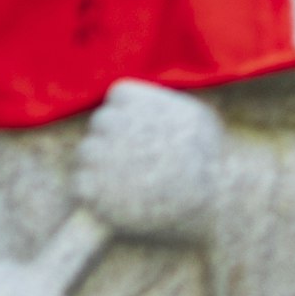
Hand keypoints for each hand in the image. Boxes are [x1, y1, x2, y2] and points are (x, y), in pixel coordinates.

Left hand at [76, 81, 225, 245]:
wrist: (215, 199)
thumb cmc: (213, 157)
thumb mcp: (196, 113)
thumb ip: (165, 103)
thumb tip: (148, 102)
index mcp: (139, 101)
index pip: (117, 96)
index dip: (128, 113)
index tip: (141, 130)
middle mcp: (116, 124)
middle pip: (99, 123)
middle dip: (113, 138)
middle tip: (133, 159)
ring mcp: (102, 157)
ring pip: (85, 153)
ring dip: (100, 164)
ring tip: (126, 180)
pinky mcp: (94, 190)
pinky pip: (79, 182)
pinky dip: (93, 191)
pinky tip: (116, 198)